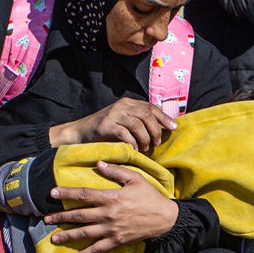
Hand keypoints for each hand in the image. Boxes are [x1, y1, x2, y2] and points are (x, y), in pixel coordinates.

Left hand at [43, 162, 180, 252]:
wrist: (165, 218)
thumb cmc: (150, 196)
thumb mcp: (135, 178)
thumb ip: (116, 171)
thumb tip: (99, 164)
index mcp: (111, 197)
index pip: (84, 195)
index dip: (67, 193)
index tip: (52, 193)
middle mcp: (108, 214)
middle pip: (79, 215)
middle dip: (61, 217)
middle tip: (46, 218)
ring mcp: (112, 230)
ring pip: (85, 234)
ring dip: (68, 236)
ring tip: (54, 239)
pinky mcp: (117, 241)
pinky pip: (98, 249)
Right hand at [50, 96, 176, 151]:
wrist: (80, 133)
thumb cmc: (104, 130)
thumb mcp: (122, 120)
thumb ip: (137, 120)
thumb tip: (160, 128)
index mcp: (127, 103)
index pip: (150, 107)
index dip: (164, 117)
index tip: (174, 127)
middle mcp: (121, 105)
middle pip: (147, 114)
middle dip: (155, 130)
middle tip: (157, 143)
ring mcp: (113, 114)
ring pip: (138, 124)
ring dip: (145, 138)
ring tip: (146, 148)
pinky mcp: (106, 125)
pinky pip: (125, 133)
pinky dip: (133, 143)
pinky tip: (134, 150)